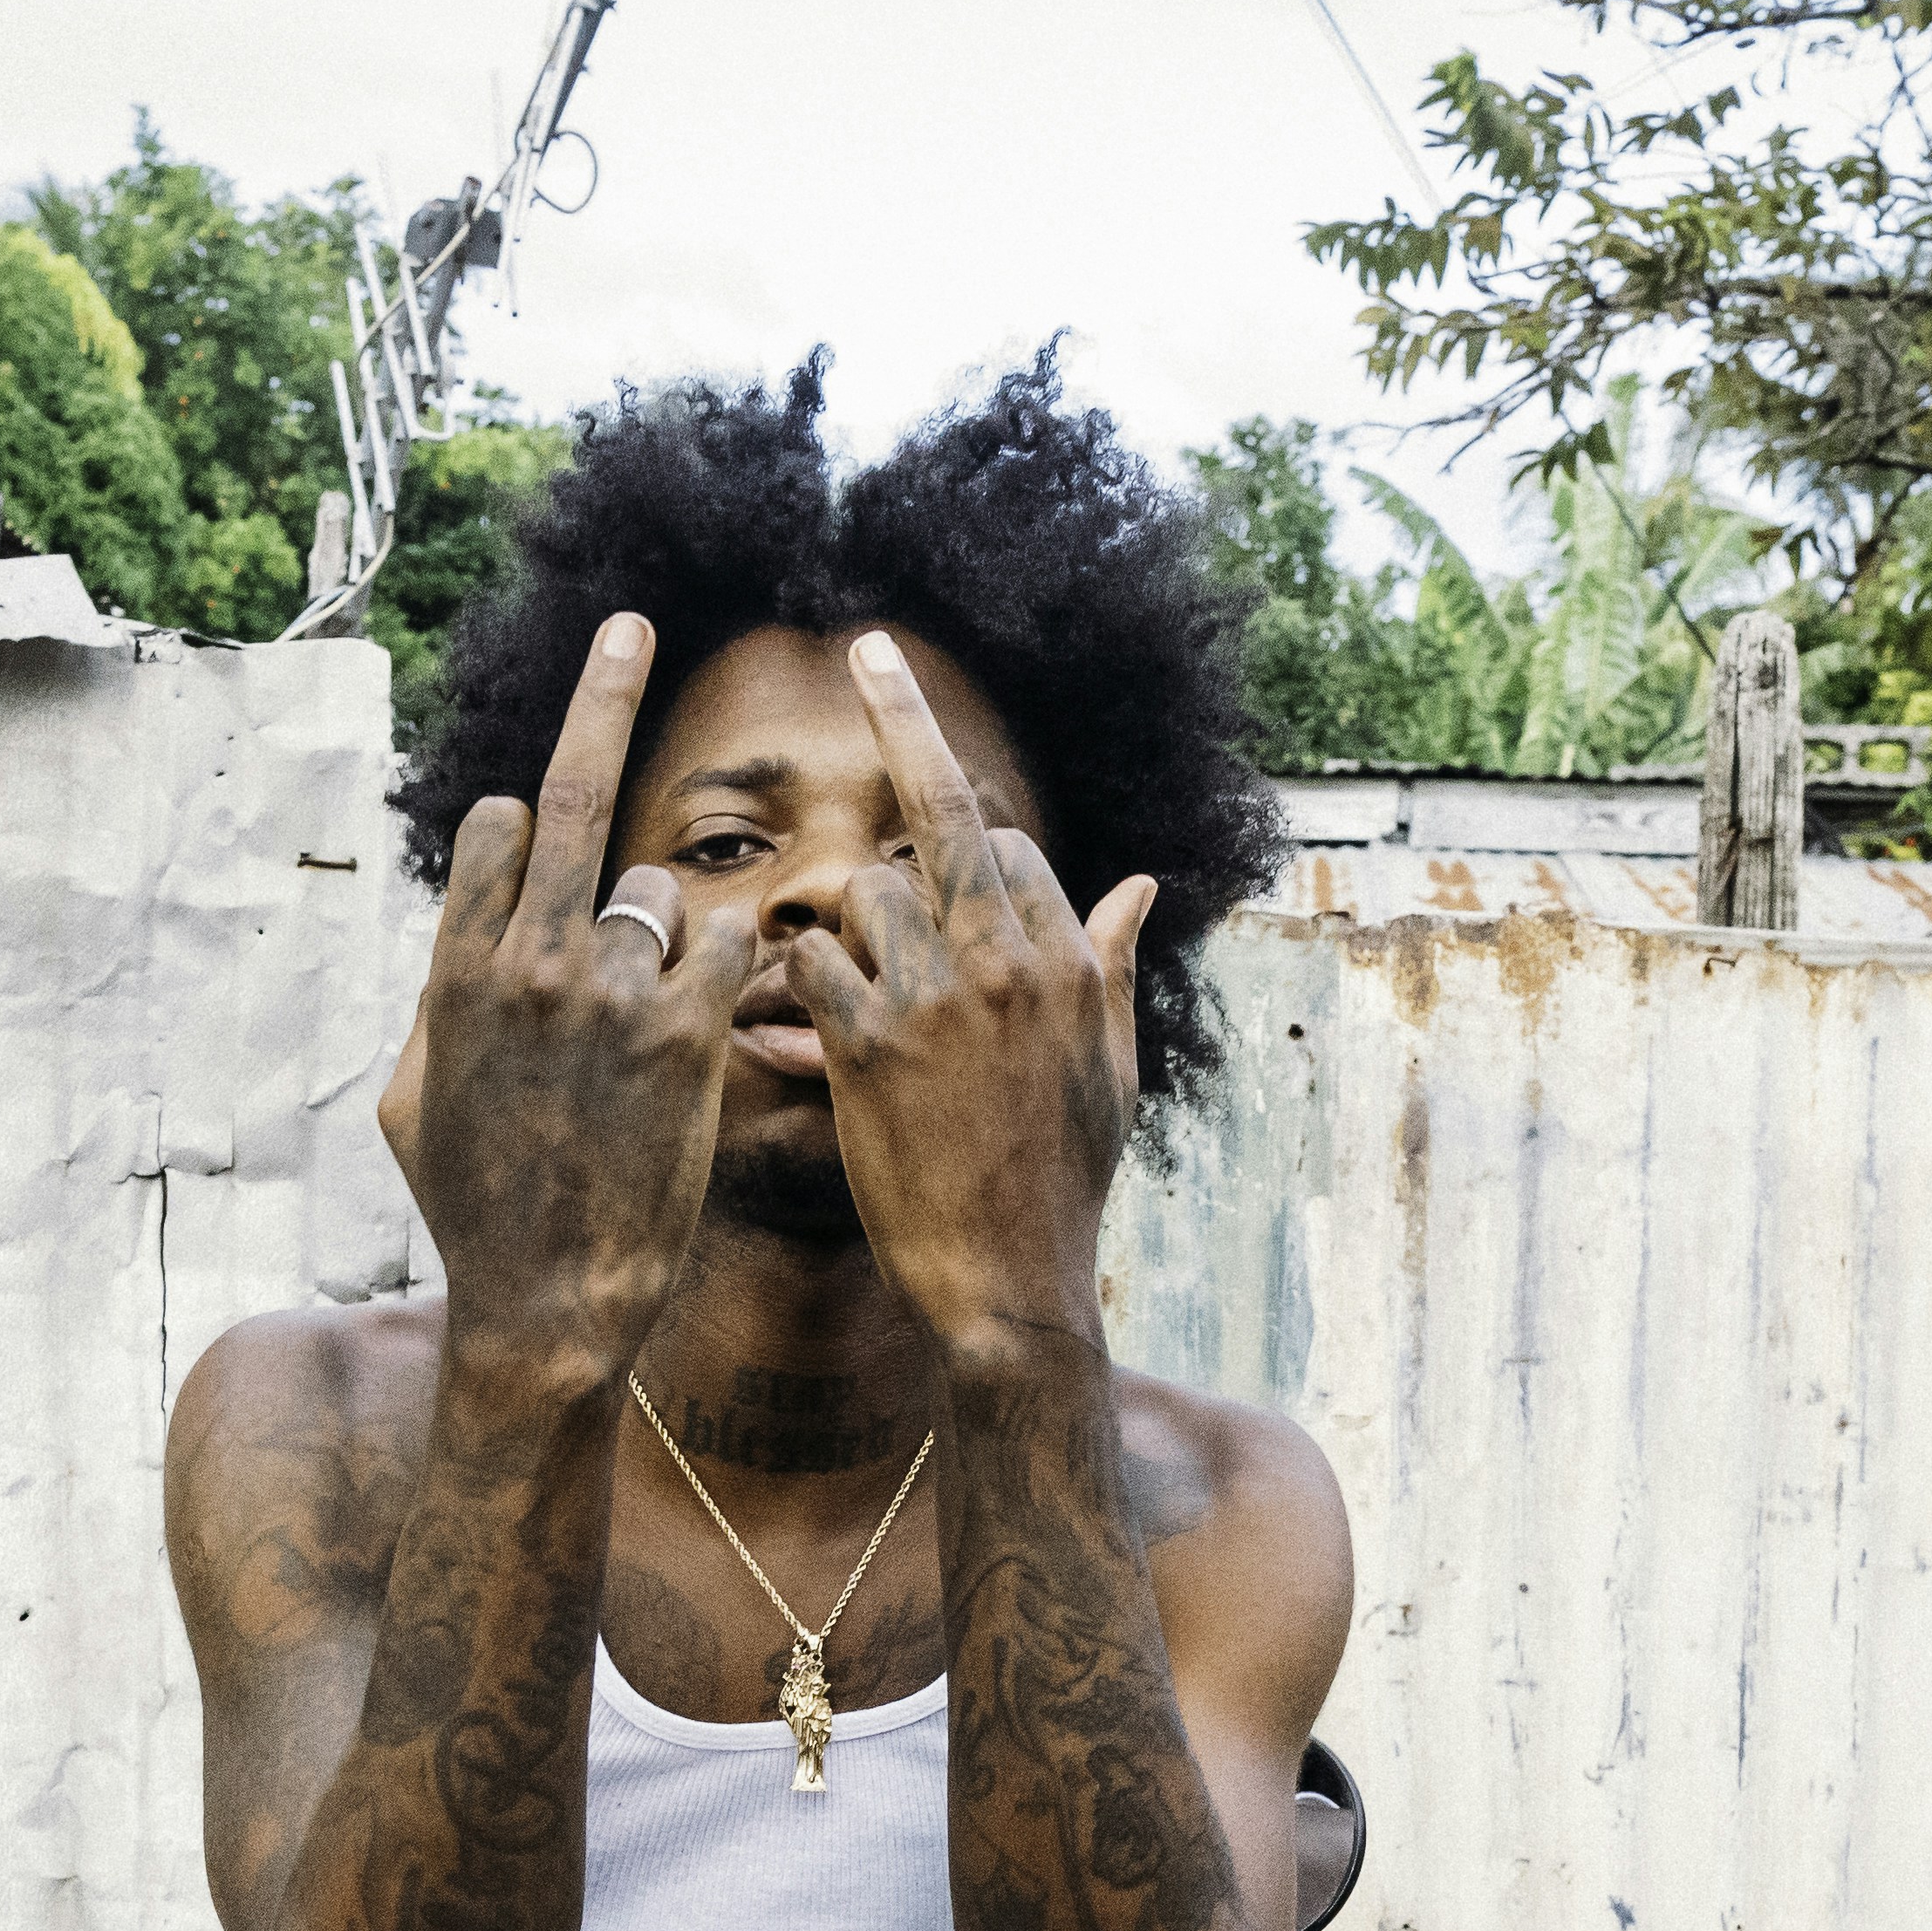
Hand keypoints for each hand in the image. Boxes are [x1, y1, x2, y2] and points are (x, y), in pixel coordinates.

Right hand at [385, 615, 760, 1384]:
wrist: (547, 1302)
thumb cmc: (476, 1213)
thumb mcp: (412, 1104)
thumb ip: (435, 1011)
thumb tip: (446, 959)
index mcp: (455, 967)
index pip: (498, 827)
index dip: (528, 828)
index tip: (546, 838)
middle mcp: (527, 960)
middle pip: (566, 790)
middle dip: (600, 695)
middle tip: (631, 623)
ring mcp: (608, 992)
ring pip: (660, 888)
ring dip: (670, 933)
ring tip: (653, 1025)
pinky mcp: (685, 1034)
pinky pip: (731, 944)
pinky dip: (735, 967)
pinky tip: (722, 1019)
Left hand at [791, 631, 1152, 1361]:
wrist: (1010, 1283)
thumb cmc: (1061, 1182)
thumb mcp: (1109, 1069)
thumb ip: (1108, 965)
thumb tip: (1138, 886)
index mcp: (1068, 958)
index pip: (1004, 843)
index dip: (961, 837)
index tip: (934, 818)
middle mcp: (1008, 957)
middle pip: (941, 815)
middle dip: (902, 721)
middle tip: (866, 647)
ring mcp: (938, 995)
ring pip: (864, 888)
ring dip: (842, 920)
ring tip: (843, 990)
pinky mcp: (869, 1043)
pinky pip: (809, 959)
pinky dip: (793, 977)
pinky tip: (797, 1020)